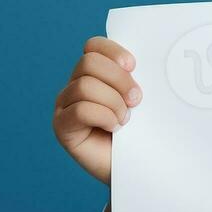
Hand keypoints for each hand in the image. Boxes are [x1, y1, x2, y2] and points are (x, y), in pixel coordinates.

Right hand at [51, 36, 140, 185]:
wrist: (140, 165)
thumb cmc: (144, 130)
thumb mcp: (144, 98)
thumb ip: (138, 78)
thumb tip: (148, 61)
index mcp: (95, 73)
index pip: (93, 46)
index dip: (113, 52)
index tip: (134, 66)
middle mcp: (76, 85)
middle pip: (89, 62)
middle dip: (119, 80)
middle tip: (136, 100)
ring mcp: (65, 105)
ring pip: (85, 86)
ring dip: (113, 103)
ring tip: (126, 119)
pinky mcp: (63, 127)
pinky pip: (81, 110)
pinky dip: (104, 117)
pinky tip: (114, 128)